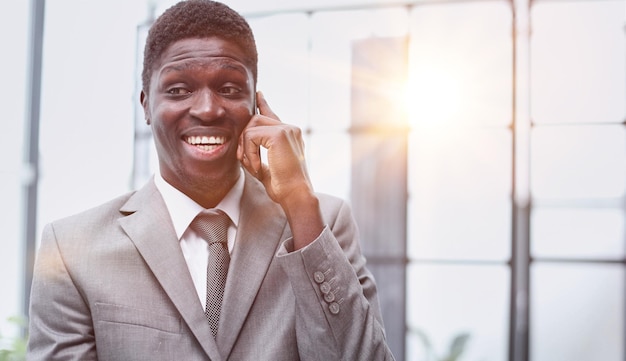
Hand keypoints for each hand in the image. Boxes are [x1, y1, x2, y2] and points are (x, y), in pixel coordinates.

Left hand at [237, 91, 323, 249]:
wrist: (296, 195)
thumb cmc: (283, 187)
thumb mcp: (266, 165)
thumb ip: (257, 151)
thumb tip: (242, 141)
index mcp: (289, 134)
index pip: (272, 115)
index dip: (263, 104)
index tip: (259, 94)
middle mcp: (290, 128)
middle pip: (255, 120)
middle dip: (244, 139)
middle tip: (244, 159)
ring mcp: (286, 129)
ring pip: (251, 127)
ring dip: (245, 148)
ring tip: (254, 167)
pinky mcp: (279, 134)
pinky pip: (251, 136)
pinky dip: (249, 153)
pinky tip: (258, 167)